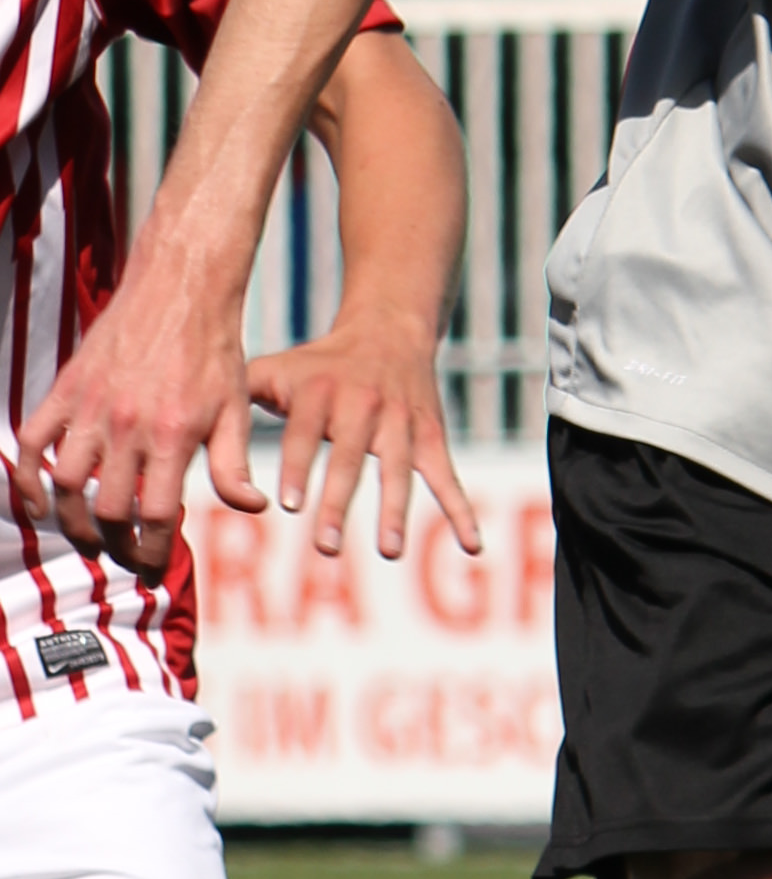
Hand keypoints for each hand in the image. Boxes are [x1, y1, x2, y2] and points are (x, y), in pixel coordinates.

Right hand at [16, 253, 263, 579]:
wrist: (183, 287)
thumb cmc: (215, 350)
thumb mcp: (236, 409)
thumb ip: (236, 466)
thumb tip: (255, 508)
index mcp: (175, 435)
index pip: (155, 519)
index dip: (151, 554)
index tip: (152, 568)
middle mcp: (130, 425)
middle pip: (110, 511)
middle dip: (117, 546)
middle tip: (124, 555)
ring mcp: (93, 407)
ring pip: (68, 486)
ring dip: (74, 523)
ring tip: (91, 537)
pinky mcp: (68, 388)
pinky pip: (33, 443)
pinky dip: (28, 480)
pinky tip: (40, 504)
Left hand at [249, 306, 480, 560]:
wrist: (388, 328)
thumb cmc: (317, 364)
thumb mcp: (278, 368)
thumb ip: (240, 400)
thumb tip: (192, 442)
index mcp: (321, 392)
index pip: (306, 432)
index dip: (301, 465)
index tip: (291, 505)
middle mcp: (363, 404)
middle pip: (351, 456)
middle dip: (338, 500)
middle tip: (324, 544)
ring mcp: (401, 421)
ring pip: (399, 468)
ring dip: (394, 509)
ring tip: (388, 550)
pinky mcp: (430, 434)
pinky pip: (447, 475)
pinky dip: (461, 510)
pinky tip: (472, 546)